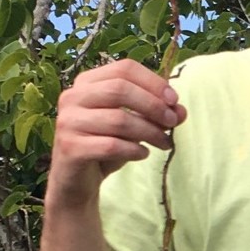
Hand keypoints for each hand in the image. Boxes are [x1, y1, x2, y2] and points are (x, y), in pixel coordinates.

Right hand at [48, 59, 186, 207]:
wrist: (77, 181)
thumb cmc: (106, 145)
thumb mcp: (135, 125)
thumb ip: (156, 113)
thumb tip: (181, 111)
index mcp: (87, 82)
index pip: (124, 69)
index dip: (154, 82)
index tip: (174, 100)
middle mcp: (72, 97)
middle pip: (120, 90)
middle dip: (153, 106)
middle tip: (173, 122)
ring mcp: (68, 122)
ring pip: (118, 120)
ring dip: (150, 132)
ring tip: (164, 143)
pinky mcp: (70, 147)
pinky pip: (111, 145)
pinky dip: (134, 149)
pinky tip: (143, 154)